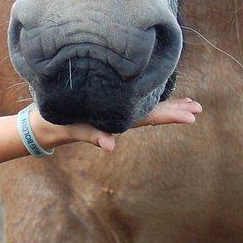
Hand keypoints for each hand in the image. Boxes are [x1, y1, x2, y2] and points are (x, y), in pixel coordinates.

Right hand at [31, 97, 201, 152]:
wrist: (43, 123)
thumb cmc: (58, 123)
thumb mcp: (75, 128)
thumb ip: (93, 135)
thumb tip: (110, 146)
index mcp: (117, 118)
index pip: (150, 117)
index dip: (171, 115)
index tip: (192, 115)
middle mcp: (121, 115)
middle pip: (154, 114)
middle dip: (176, 110)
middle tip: (199, 108)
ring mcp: (115, 110)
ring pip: (147, 108)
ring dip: (168, 106)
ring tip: (189, 104)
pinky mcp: (108, 104)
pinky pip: (134, 101)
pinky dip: (150, 98)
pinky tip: (159, 96)